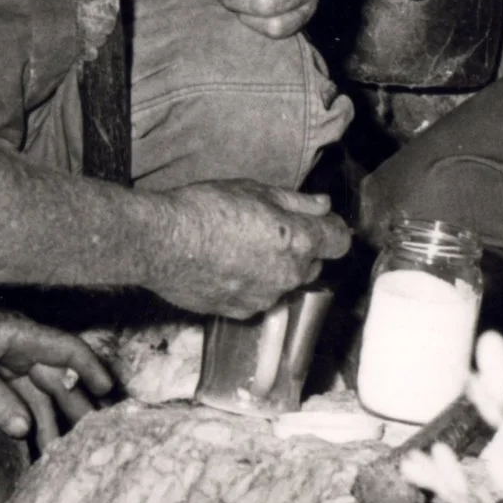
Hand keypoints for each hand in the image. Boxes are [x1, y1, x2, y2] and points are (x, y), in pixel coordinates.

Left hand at [0, 288, 117, 448]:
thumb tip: (24, 429)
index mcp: (19, 334)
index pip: (67, 349)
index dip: (91, 369)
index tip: (108, 392)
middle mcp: (18, 346)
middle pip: (58, 377)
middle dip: (77, 406)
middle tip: (95, 438)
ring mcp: (3, 361)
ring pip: (38, 393)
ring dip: (52, 420)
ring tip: (65, 453)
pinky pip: (17, 399)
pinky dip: (28, 420)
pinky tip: (35, 444)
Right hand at [142, 179, 348, 316]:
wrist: (161, 243)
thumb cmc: (205, 209)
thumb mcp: (253, 190)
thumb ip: (295, 201)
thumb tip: (322, 205)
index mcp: (298, 240)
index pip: (340, 241)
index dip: (332, 229)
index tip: (320, 220)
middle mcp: (288, 275)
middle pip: (313, 265)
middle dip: (301, 250)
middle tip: (271, 229)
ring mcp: (264, 298)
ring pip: (284, 284)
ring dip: (274, 269)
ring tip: (241, 248)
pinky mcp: (239, 312)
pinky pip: (257, 298)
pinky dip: (250, 285)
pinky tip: (225, 267)